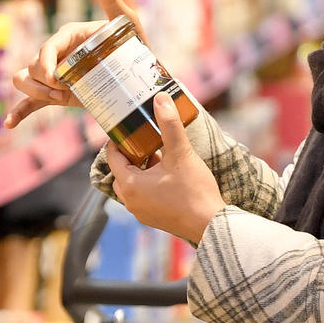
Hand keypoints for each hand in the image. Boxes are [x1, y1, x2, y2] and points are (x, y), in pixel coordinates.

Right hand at [5, 0, 149, 129]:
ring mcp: (55, 74)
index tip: (57, 79)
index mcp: (69, 36)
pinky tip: (10, 123)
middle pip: (33, 66)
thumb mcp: (127, 23)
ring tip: (56, 100)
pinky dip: (19, 112)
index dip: (46, 63)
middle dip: (42, 81)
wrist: (142, 78)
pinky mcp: (57, 93)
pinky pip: (31, 102)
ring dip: (33, 93)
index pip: (48, 47)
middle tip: (65, 91)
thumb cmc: (135, 46)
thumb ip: (112, 0)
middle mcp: (58, 53)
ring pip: (24, 80)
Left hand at [105, 93, 224, 243]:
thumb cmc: (194, 190)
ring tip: (160, 158)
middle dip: (132, 156)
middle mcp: (129, 200)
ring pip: (132, 185)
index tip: (130, 128)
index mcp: (129, 184)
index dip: (120, 140)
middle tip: (146, 142)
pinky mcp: (153, 218)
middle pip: (121, 171)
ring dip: (142, 171)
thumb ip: (169, 125)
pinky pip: (143, 197)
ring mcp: (140, 212)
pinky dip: (150, 185)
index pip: (113, 156)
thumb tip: (160, 99)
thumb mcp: (181, 154)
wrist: (211, 223)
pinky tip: (169, 178)